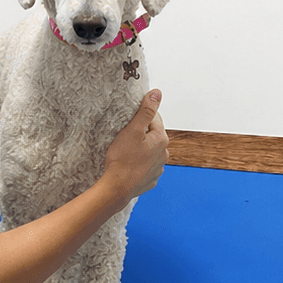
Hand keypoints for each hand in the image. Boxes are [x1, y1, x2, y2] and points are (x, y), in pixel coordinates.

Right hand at [101, 89, 168, 206]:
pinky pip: (146, 166)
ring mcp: (158, 168)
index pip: (154, 120)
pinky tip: (129, 165)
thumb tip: (157, 93)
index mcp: (161, 139)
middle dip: (141, 135)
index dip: (139, 119)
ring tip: (125, 153)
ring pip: (150, 152)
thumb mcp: (132, 130)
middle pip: (152, 136)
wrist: (117, 188)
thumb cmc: (122, 160)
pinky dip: (139, 164)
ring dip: (141, 149)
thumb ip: (146, 111)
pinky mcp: (150, 179)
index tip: (128, 124)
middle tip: (124, 138)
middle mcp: (164, 154)